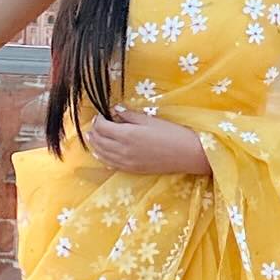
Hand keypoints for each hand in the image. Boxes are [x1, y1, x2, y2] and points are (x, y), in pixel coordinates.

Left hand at [82, 105, 207, 174]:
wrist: (187, 154)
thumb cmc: (171, 133)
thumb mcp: (149, 119)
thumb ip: (129, 115)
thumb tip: (114, 110)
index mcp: (126, 135)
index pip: (102, 127)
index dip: (98, 119)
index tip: (100, 114)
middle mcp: (123, 150)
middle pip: (99, 141)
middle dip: (94, 131)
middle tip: (94, 124)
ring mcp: (127, 162)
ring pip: (102, 154)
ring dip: (95, 144)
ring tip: (92, 137)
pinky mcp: (132, 170)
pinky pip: (111, 164)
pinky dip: (102, 157)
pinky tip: (100, 153)